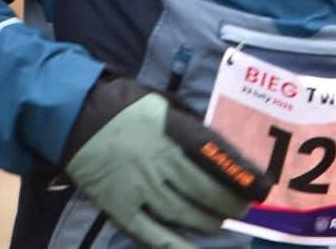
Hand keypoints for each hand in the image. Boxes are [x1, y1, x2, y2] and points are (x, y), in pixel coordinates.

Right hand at [61, 75, 270, 248]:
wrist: (73, 114)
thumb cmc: (123, 105)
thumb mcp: (162, 102)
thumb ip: (188, 123)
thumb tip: (216, 147)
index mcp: (172, 131)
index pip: (215, 155)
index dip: (241, 173)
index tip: (262, 186)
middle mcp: (160, 161)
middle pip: (204, 188)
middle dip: (229, 201)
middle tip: (244, 208)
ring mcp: (139, 187)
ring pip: (183, 212)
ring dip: (208, 220)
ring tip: (221, 222)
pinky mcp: (120, 207)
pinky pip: (151, 232)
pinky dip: (174, 245)